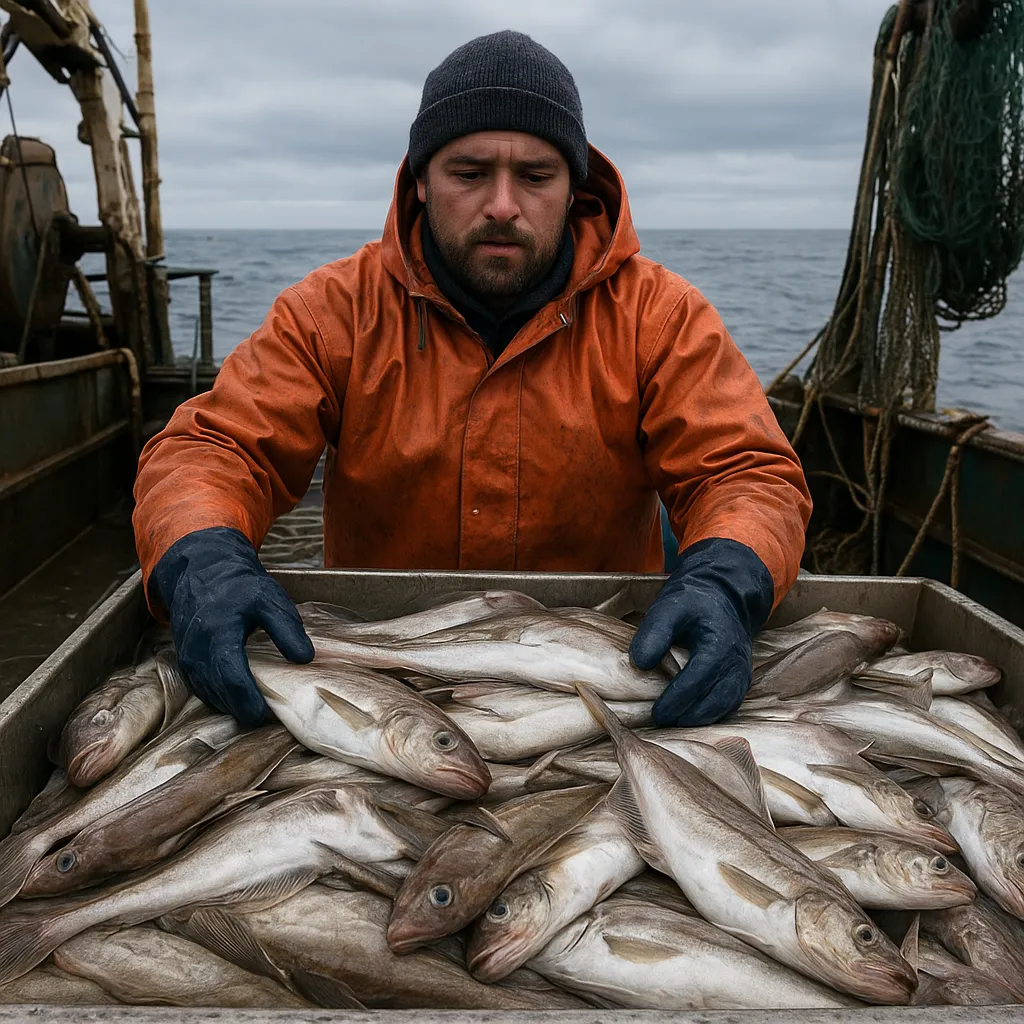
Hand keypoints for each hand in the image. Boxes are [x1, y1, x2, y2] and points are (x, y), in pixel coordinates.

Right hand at [152, 527, 314, 725]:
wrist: (201, 572)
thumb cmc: (238, 586)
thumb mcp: (269, 599)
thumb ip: (287, 629)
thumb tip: (305, 658)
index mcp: (218, 632)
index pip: (230, 676)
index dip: (246, 700)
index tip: (263, 716)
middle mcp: (196, 649)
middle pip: (218, 691)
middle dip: (241, 709)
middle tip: (268, 720)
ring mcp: (187, 658)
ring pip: (209, 694)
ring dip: (231, 706)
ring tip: (258, 712)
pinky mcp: (186, 662)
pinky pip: (202, 688)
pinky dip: (220, 698)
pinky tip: (240, 701)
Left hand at [630, 538, 773, 726]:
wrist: (721, 600)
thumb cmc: (692, 605)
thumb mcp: (670, 608)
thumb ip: (654, 633)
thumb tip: (640, 664)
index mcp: (720, 645)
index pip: (698, 680)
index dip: (677, 700)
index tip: (656, 714)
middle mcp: (736, 665)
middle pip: (714, 701)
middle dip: (686, 716)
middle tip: (659, 725)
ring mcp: (740, 676)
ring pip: (723, 709)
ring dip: (698, 721)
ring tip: (670, 726)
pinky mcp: (738, 684)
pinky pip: (726, 708)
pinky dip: (707, 717)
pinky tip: (686, 720)